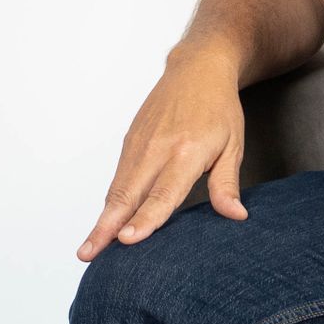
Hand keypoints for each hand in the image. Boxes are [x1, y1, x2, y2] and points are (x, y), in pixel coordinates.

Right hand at [80, 47, 248, 261]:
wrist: (197, 69)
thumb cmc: (219, 109)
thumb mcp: (234, 145)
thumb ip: (227, 184)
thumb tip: (236, 216)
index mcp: (185, 152)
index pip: (162, 195)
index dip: (144, 219)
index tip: (127, 240)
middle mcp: (156, 149)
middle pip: (126, 196)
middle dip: (106, 228)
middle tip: (87, 254)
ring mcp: (139, 144)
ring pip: (117, 189)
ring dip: (102, 219)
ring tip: (89, 247)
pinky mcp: (130, 141)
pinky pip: (118, 178)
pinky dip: (109, 202)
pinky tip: (104, 223)